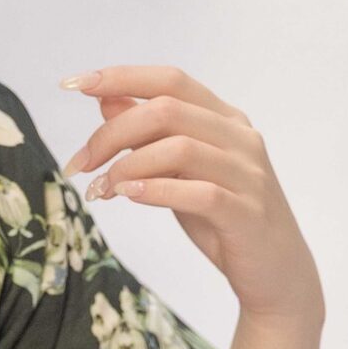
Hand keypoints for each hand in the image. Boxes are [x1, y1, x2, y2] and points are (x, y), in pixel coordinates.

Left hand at [57, 64, 323, 322]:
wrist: (274, 272)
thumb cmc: (222, 217)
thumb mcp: (179, 170)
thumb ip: (149, 134)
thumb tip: (105, 99)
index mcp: (224, 119)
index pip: (170, 80)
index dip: (121, 76)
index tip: (73, 83)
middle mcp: (240, 137)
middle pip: (167, 111)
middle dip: (111, 133)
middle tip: (80, 164)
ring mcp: (248, 174)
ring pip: (180, 148)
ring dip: (127, 166)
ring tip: (100, 190)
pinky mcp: (247, 213)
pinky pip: (199, 192)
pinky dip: (156, 190)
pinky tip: (129, 195)